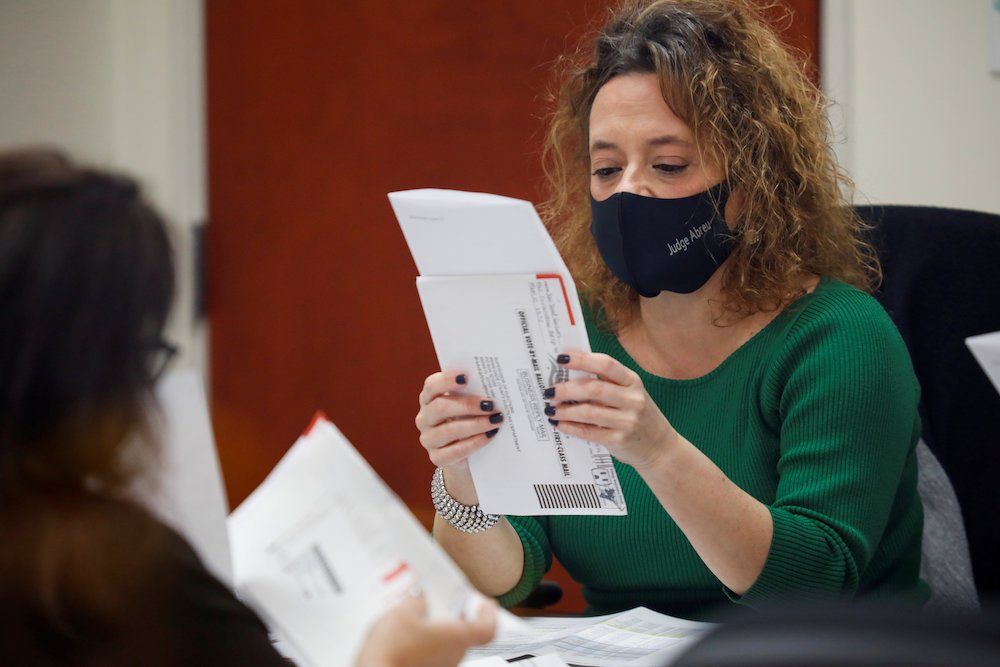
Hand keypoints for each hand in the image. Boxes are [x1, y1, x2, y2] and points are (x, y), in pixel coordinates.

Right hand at [354, 593, 496, 666]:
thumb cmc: (392, 650)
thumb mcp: (403, 612)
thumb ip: (417, 601)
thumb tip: (420, 600)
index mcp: (457, 637)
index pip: (487, 629)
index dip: (489, 615)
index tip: (487, 604)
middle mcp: (454, 656)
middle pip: (464, 634)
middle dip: (453, 618)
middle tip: (441, 604)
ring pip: (445, 646)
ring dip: (436, 632)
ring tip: (415, 619)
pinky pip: (431, 656)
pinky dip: (424, 646)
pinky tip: (404, 638)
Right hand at [415, 372, 503, 468]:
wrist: (464, 454)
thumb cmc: (467, 420)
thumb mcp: (466, 406)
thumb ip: (473, 394)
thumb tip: (494, 386)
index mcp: (429, 399)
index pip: (431, 386)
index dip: (446, 380)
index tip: (466, 377)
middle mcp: (424, 418)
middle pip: (440, 407)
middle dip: (467, 405)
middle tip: (490, 404)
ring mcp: (428, 439)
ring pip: (449, 430)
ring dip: (476, 424)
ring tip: (495, 420)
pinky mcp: (437, 457)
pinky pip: (456, 450)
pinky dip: (475, 442)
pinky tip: (489, 436)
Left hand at [545, 352, 676, 468]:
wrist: (660, 447)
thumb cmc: (636, 415)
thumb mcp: (629, 394)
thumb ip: (605, 383)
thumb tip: (568, 373)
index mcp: (632, 381)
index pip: (606, 364)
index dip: (582, 359)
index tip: (561, 358)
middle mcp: (632, 399)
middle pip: (593, 388)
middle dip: (566, 389)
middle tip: (549, 391)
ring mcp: (627, 421)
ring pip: (588, 411)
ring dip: (565, 410)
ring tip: (551, 409)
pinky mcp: (619, 440)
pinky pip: (588, 432)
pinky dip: (570, 427)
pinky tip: (560, 424)